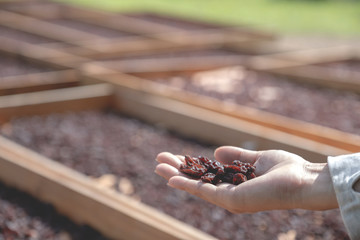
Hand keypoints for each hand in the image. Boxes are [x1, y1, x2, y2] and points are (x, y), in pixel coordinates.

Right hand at [155, 146, 337, 212]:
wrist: (304, 180)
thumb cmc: (287, 171)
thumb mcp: (256, 159)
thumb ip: (236, 156)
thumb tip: (216, 152)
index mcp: (235, 185)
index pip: (207, 176)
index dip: (190, 166)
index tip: (176, 157)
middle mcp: (229, 195)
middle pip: (197, 182)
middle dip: (177, 171)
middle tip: (158, 160)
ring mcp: (229, 200)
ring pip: (195, 187)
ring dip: (175, 176)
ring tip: (157, 165)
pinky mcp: (231, 201)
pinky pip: (204, 192)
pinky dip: (186, 184)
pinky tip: (172, 177)